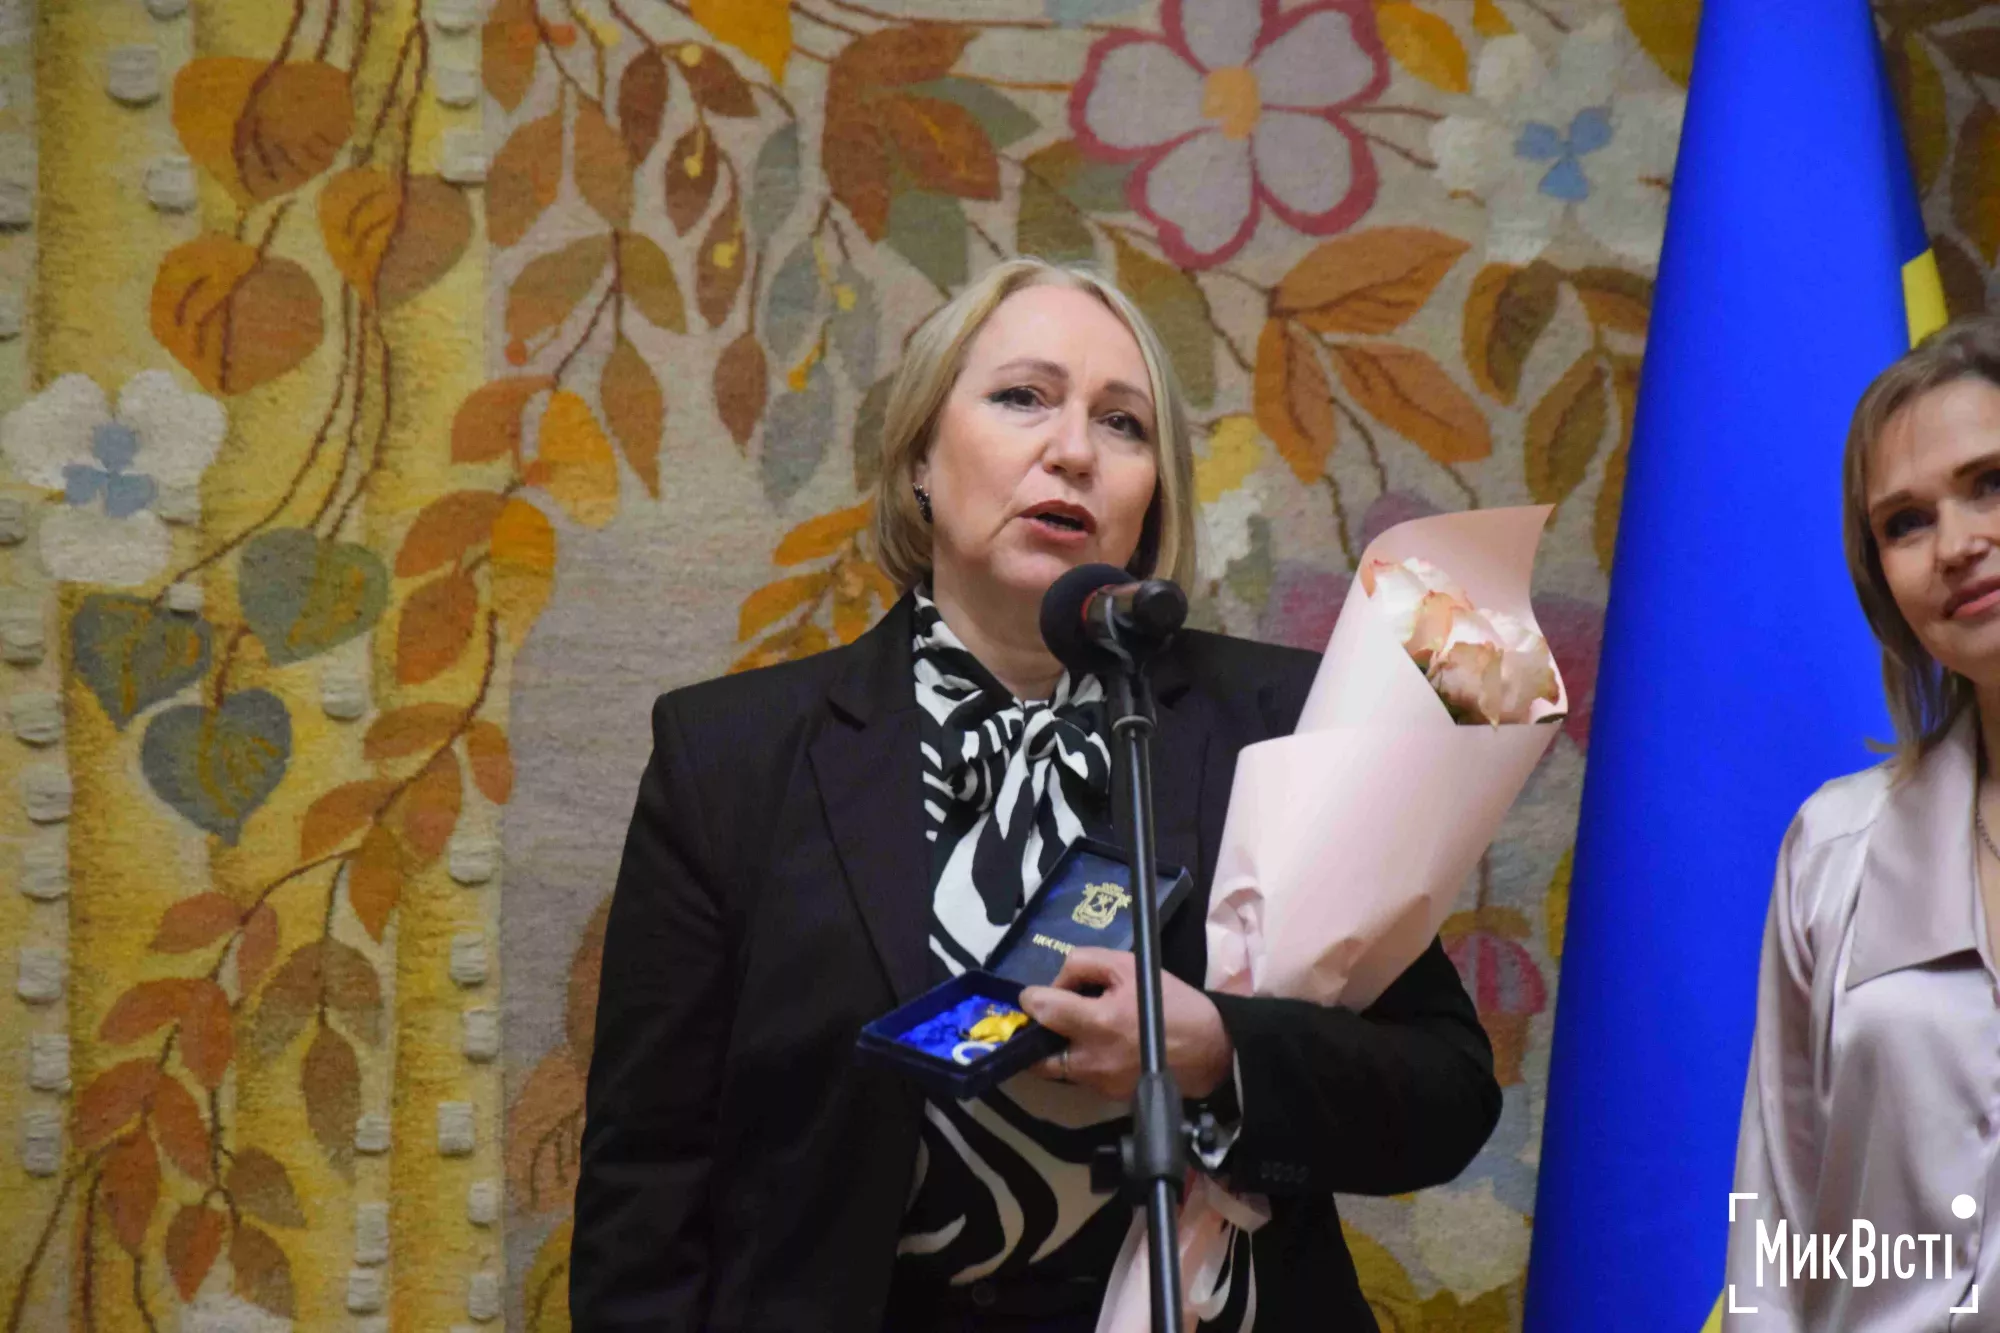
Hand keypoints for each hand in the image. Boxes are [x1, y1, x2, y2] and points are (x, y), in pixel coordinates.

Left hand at [1019, 948, 1233, 1101]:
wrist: (1209, 1050)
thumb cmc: (1171, 1003)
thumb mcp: (1130, 966)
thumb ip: (1085, 964)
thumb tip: (1056, 984)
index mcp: (1100, 1022)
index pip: (1043, 1009)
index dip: (1032, 997)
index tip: (1034, 994)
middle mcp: (1093, 1059)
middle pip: (1036, 1054)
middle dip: (1034, 1034)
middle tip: (1041, 1020)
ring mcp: (1099, 1083)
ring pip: (1055, 1068)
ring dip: (1054, 1049)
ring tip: (1068, 1030)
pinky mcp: (1108, 1096)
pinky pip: (1078, 1077)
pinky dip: (1077, 1060)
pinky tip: (1095, 1045)